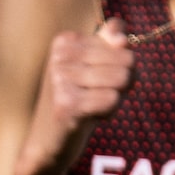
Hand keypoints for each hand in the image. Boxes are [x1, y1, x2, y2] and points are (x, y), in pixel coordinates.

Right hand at [22, 18, 135, 174]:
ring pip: (122, 80)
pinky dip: (109, 113)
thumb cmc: (76, 102)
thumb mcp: (92, 67)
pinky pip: (113, 100)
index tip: (96, 79)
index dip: (121, 65)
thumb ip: (108, 43)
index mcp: (65, 40)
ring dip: (115, 99)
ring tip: (91, 106)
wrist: (47, 141)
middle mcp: (60, 55)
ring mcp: (61, 78)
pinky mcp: (67, 103)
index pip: (122, 43)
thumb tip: (120, 33)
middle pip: (127, 60)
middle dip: (122, 84)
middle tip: (96, 96)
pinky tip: (88, 118)